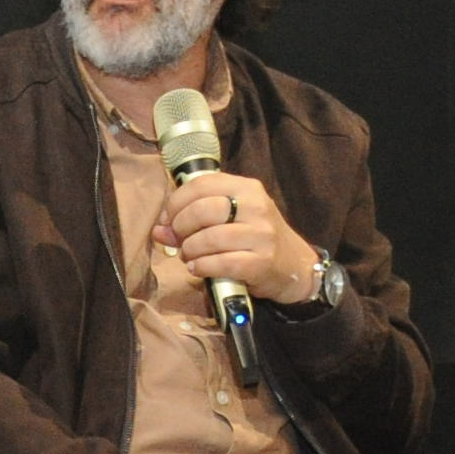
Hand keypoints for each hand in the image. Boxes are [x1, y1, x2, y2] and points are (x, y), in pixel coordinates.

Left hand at [154, 170, 321, 306]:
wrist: (295, 265)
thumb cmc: (257, 237)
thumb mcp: (232, 218)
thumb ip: (196, 218)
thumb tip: (158, 229)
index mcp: (246, 187)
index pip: (201, 184)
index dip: (176, 202)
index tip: (168, 219)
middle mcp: (256, 206)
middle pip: (202, 210)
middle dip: (181, 227)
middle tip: (179, 240)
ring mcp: (261, 235)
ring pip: (209, 238)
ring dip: (190, 250)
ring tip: (189, 257)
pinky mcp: (261, 262)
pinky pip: (220, 263)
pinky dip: (202, 267)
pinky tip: (198, 269)